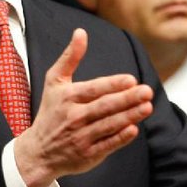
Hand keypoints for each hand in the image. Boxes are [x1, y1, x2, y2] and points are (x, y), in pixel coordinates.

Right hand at [13, 28, 153, 186]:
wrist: (38, 151)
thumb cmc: (51, 111)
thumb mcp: (54, 81)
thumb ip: (70, 57)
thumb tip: (81, 32)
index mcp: (68, 97)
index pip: (93, 89)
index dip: (113, 85)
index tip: (131, 80)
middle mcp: (74, 117)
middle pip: (104, 107)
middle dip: (127, 99)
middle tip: (146, 91)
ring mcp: (81, 137)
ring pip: (109, 125)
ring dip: (129, 116)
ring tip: (147, 107)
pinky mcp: (88, 154)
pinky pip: (107, 145)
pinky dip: (120, 138)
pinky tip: (134, 129)